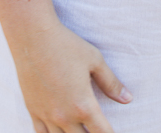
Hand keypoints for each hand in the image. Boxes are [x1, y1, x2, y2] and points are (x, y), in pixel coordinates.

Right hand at [9, 19, 131, 132]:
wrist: (33, 37)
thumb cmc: (67, 45)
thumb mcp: (95, 60)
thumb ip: (111, 83)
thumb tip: (128, 99)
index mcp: (83, 105)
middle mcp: (64, 116)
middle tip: (97, 128)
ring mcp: (46, 116)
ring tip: (81, 130)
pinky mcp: (33, 110)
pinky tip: (59, 132)